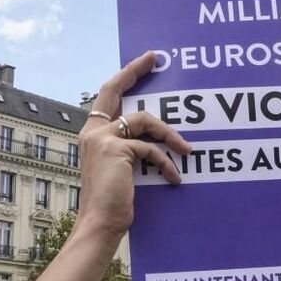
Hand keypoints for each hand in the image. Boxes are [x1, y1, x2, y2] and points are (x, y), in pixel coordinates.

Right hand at [76, 52, 192, 239]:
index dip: (126, 76)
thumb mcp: (124, 167)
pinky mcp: (114, 149)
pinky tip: (175, 178)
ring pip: (145, 120)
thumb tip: (160, 136)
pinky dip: (166, 163)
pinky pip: (151, 149)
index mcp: (93, 133)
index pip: (108, 95)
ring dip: (171, 135)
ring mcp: (101, 138)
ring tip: (188, 151)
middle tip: (156, 58)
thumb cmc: (116, 200)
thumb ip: (133, 146)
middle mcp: (92, 131)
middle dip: (135, 71)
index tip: (145, 60)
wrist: (101, 222)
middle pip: (114, 90)